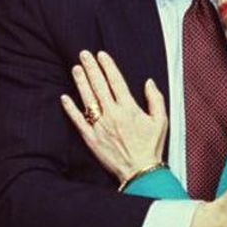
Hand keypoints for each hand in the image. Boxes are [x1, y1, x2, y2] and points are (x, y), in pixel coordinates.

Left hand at [60, 50, 166, 182]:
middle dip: (91, 68)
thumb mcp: (161, 121)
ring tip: (76, 69)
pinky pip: (78, 120)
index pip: (116, 81)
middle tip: (83, 54)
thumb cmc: (151, 146)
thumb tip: (148, 82)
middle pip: (99, 86)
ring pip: (87, 99)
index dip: (108, 66)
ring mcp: (100, 126)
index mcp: (129, 108)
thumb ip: (155, 99)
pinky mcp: (91, 138)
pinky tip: (65, 97)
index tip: (101, 55)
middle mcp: (113, 114)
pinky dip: (70, 108)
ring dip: (81, 82)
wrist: (140, 171)